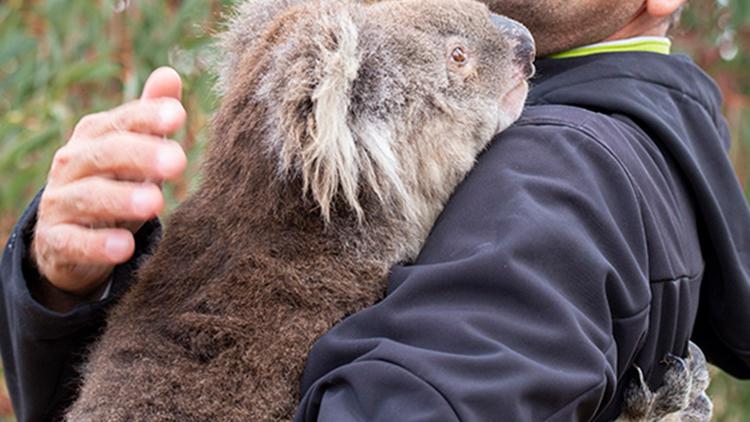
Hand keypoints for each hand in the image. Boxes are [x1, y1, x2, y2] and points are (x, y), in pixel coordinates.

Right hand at [30, 67, 186, 301]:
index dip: (147, 116)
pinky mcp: (56, 241)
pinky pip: (73, 242)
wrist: (72, 237)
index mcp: (95, 136)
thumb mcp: (136, 150)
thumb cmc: (115, 182)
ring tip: (156, 203)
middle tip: (178, 162)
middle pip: (106, 155)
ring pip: (89, 196)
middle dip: (141, 156)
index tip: (179, 115)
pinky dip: (97, 245)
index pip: (122, 121)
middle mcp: (72, 164)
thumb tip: (170, 74)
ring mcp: (60, 202)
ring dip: (121, 198)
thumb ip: (150, 117)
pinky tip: (123, 247)